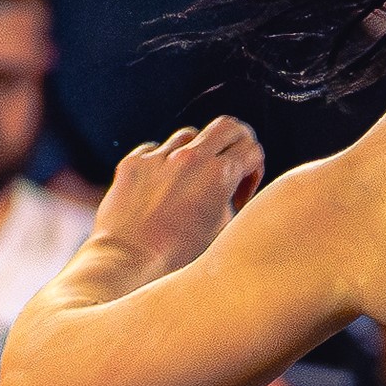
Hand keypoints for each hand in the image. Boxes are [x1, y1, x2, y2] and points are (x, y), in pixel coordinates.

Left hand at [94, 118, 263, 274]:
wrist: (131, 260)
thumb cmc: (181, 254)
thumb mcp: (224, 228)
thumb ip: (234, 197)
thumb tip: (236, 182)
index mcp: (220, 175)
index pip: (253, 148)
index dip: (254, 170)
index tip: (242, 190)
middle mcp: (190, 158)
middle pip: (228, 125)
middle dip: (236, 142)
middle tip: (232, 162)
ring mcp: (158, 157)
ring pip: (190, 134)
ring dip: (198, 153)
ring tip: (192, 181)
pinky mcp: (134, 163)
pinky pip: (157, 149)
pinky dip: (166, 162)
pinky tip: (164, 188)